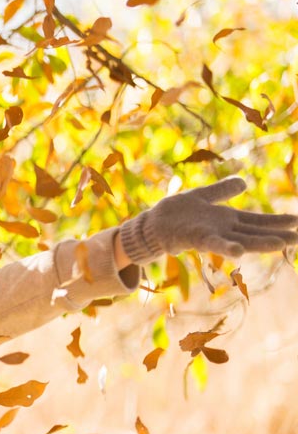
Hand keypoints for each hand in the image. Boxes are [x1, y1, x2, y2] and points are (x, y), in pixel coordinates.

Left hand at [118, 176, 297, 264]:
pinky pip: (212, 243)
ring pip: (240, 240)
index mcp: (227, 220)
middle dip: (278, 236)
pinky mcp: (195, 238)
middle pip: (255, 233)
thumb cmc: (175, 213)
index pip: (257, 221)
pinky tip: (237, 251)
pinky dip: (225, 247)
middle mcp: (223, 230)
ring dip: (260, 243)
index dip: (277, 222)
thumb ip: (222, 191)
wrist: (151, 224)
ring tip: (281, 244)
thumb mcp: (203, 196)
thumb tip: (243, 182)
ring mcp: (210, 236)